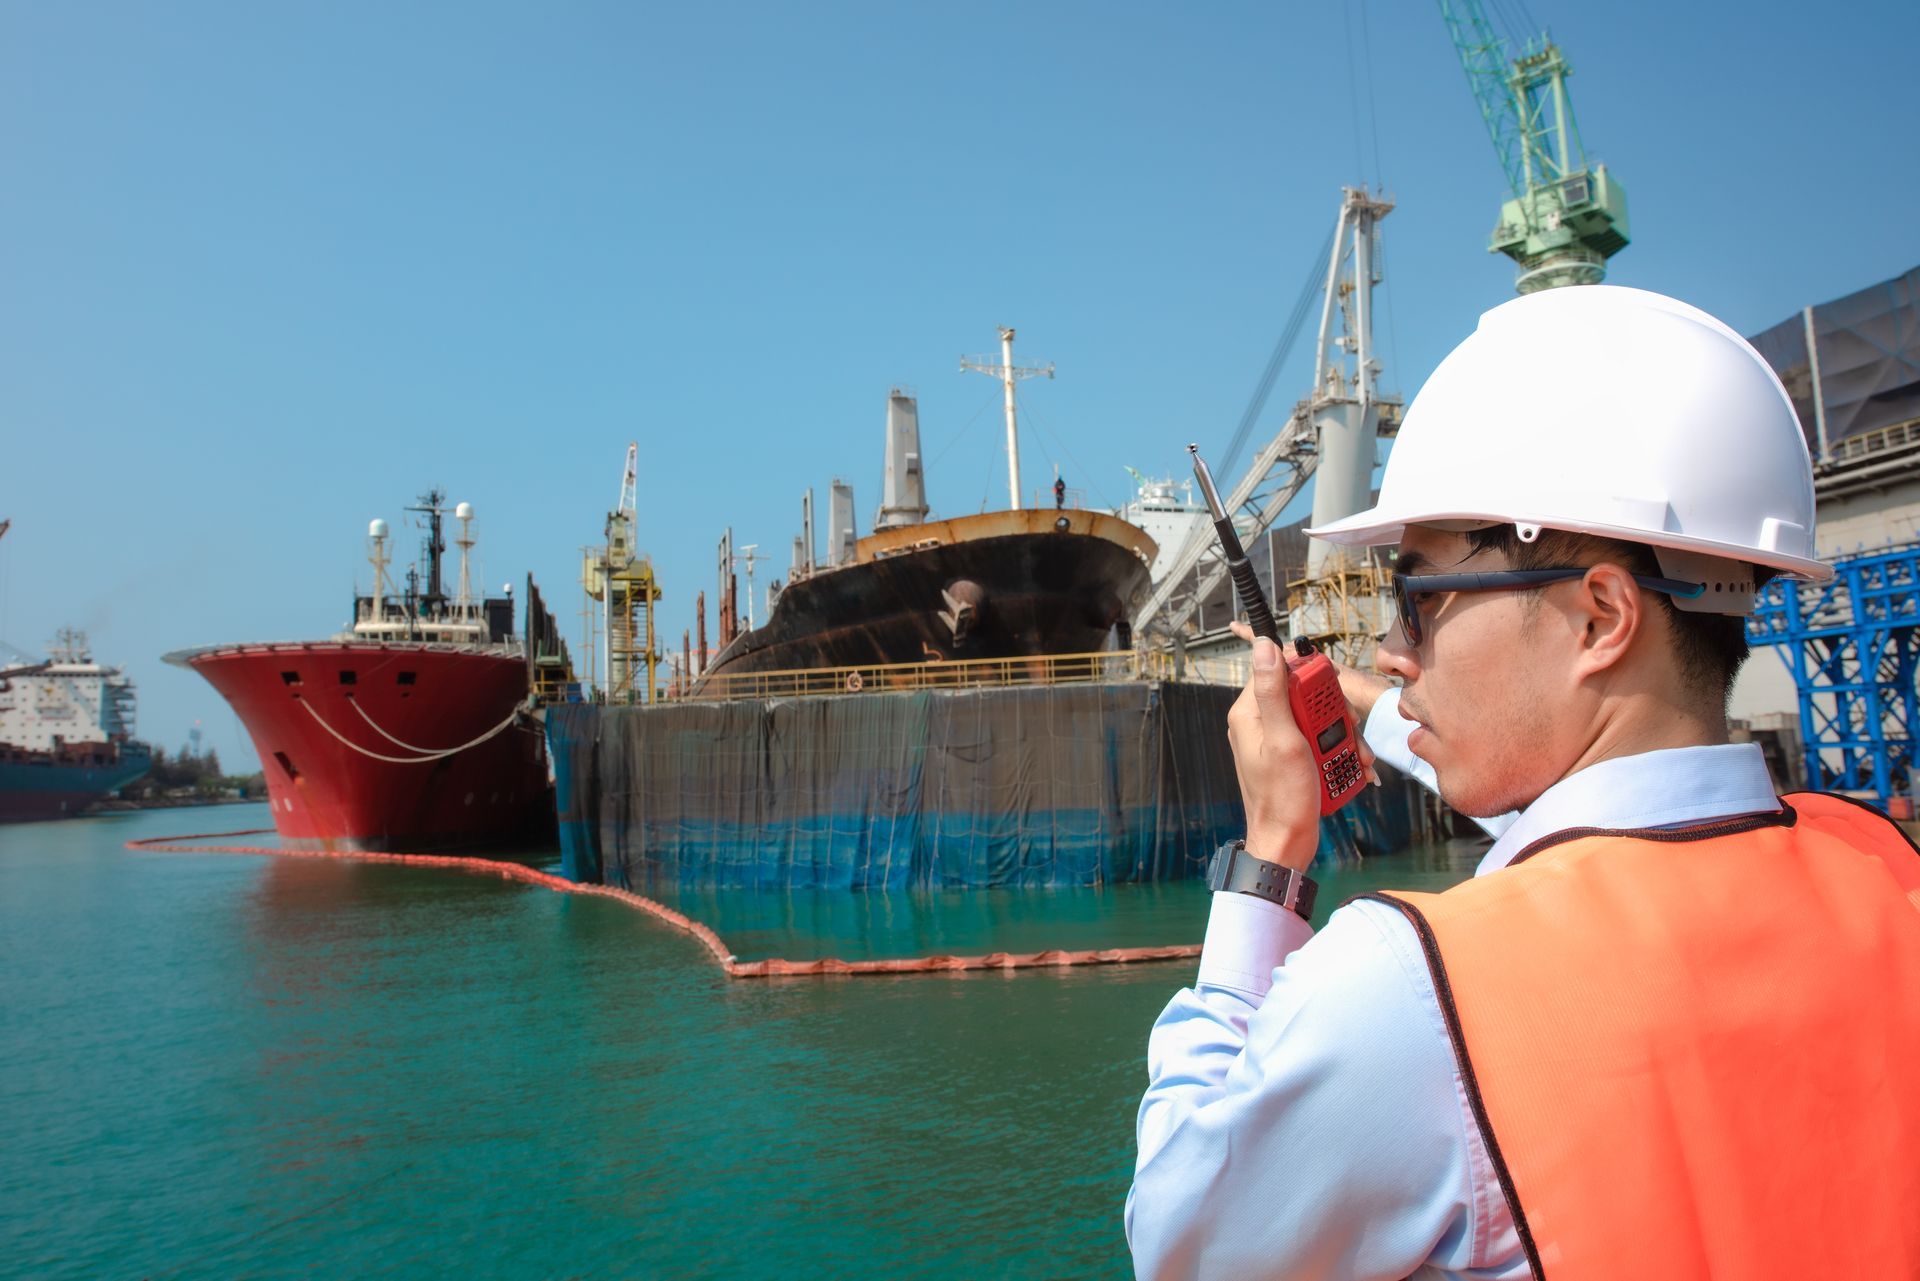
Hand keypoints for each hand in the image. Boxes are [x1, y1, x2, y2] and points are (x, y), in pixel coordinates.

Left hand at [1225, 623, 1377, 869]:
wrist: (1287, 843)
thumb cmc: (1283, 797)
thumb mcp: (1283, 740)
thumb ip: (1274, 692)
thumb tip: (1263, 646)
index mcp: (1248, 713)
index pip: (1277, 668)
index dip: (1308, 674)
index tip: (1330, 690)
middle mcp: (1258, 722)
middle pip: (1303, 693)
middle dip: (1332, 711)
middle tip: (1348, 731)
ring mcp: (1275, 740)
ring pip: (1316, 716)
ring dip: (1340, 734)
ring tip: (1353, 757)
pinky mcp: (1290, 755)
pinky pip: (1317, 738)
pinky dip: (1335, 749)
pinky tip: (1349, 765)